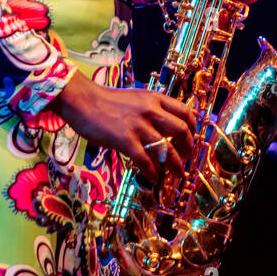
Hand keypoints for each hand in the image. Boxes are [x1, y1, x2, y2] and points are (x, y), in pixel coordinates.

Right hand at [50, 70, 195, 184]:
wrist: (83, 101)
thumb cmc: (106, 100)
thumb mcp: (136, 98)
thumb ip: (151, 109)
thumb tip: (163, 126)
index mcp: (155, 99)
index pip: (185, 111)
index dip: (193, 127)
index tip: (192, 137)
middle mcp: (151, 111)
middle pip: (181, 130)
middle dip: (188, 148)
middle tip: (186, 158)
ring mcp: (139, 126)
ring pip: (166, 149)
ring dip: (174, 165)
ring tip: (176, 174)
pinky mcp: (125, 140)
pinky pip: (145, 160)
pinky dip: (152, 172)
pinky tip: (153, 178)